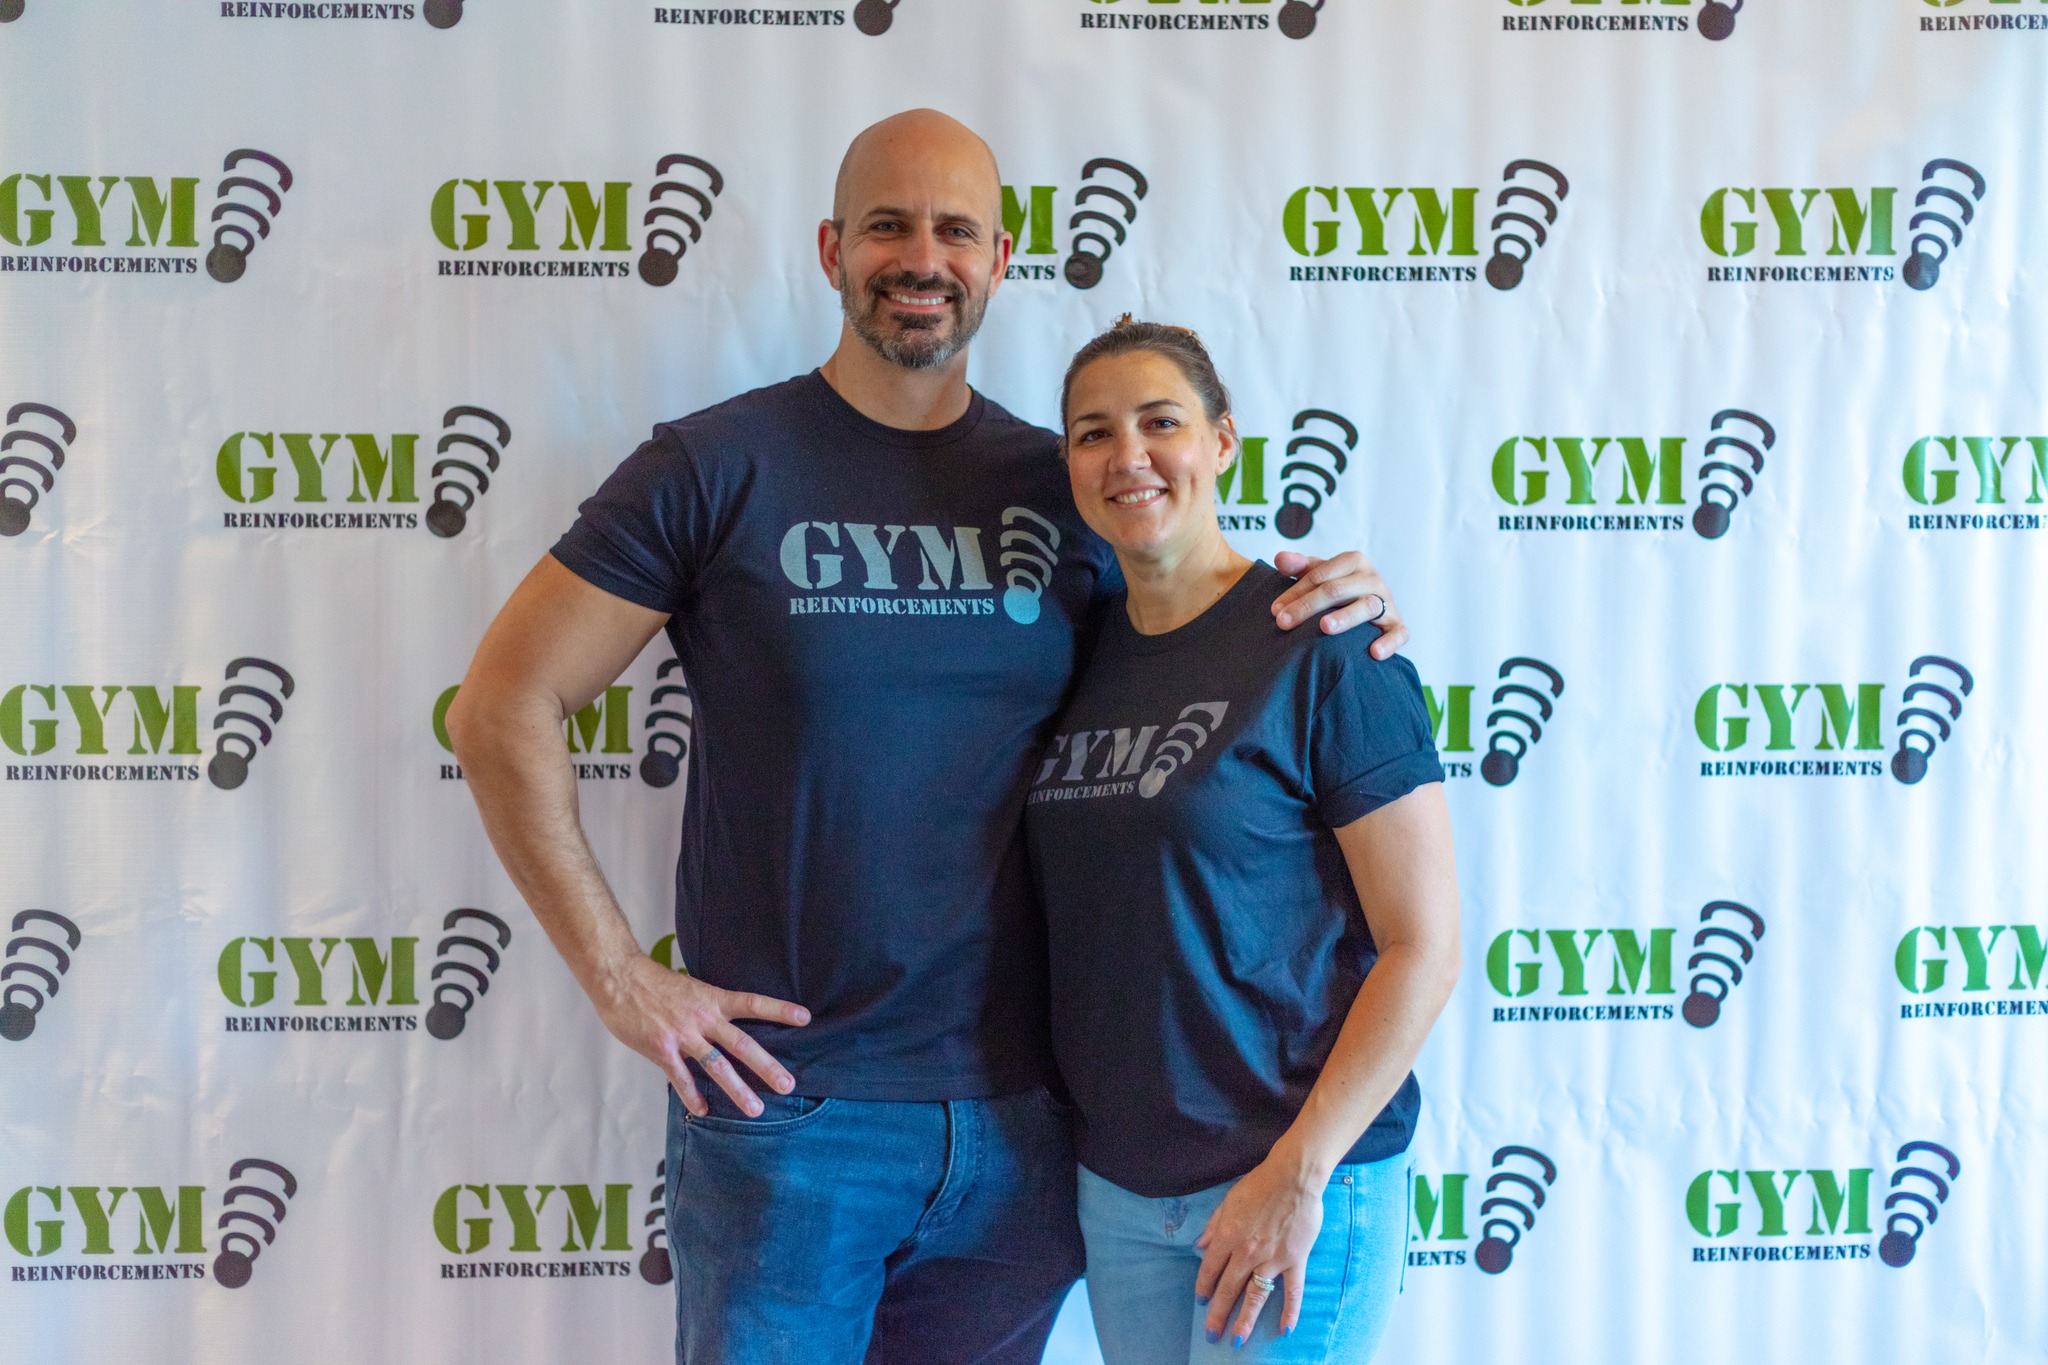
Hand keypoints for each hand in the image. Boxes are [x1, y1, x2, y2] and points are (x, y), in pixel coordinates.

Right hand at [591, 952, 809, 1116]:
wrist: (619, 978)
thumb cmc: (654, 983)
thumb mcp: (691, 989)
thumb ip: (708, 1008)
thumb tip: (725, 1022)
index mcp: (712, 1000)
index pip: (753, 1004)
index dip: (779, 1010)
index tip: (805, 1018)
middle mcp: (703, 1018)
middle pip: (742, 1044)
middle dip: (767, 1066)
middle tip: (788, 1085)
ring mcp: (682, 1035)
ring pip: (716, 1066)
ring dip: (737, 1090)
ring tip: (755, 1109)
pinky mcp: (661, 1049)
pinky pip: (681, 1077)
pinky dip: (692, 1096)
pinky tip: (703, 1111)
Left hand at [1194, 1155, 1324, 1345]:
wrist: (1293, 1176)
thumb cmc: (1259, 1184)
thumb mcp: (1228, 1201)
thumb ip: (1213, 1227)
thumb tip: (1198, 1247)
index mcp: (1228, 1236)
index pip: (1210, 1269)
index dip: (1204, 1286)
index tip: (1201, 1300)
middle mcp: (1247, 1252)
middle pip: (1229, 1288)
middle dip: (1218, 1314)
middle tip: (1212, 1335)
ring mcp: (1272, 1258)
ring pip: (1256, 1295)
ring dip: (1246, 1320)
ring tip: (1238, 1340)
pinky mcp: (1295, 1259)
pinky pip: (1292, 1290)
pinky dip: (1290, 1310)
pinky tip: (1285, 1329)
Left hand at [1270, 550, 1407, 659]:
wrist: (1366, 602)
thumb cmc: (1337, 587)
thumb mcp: (1318, 574)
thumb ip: (1299, 566)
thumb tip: (1280, 559)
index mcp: (1353, 562)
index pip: (1320, 576)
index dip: (1296, 593)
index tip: (1275, 611)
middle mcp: (1372, 579)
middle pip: (1337, 590)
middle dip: (1308, 606)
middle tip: (1284, 622)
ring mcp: (1387, 602)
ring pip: (1367, 606)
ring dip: (1346, 617)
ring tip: (1324, 627)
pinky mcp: (1397, 624)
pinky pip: (1399, 633)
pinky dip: (1389, 642)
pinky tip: (1373, 653)